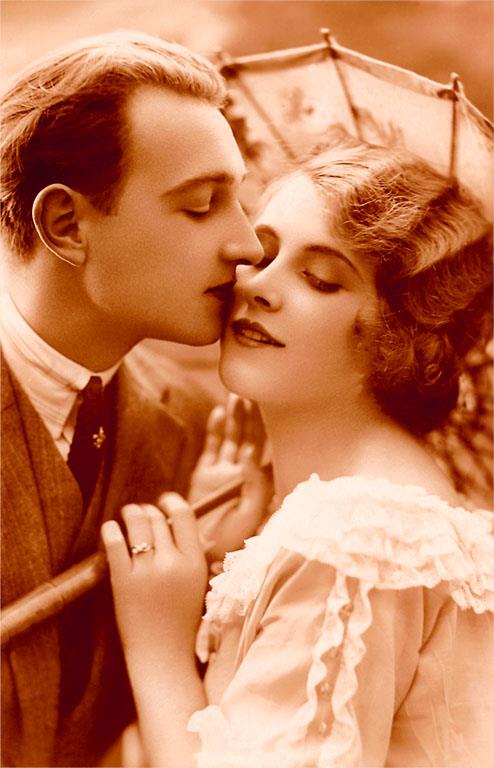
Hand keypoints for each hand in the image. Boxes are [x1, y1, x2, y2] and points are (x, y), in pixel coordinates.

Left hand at [101, 494, 207, 662]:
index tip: (164, 501)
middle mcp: (172, 563)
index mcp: (195, 562)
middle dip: (148, 510)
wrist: (162, 658)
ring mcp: (147, 572)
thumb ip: (192, 556)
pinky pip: (116, 544)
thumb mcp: (198, 585)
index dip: (172, 501)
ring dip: (131, 513)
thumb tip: (179, 525)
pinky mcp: (124, 582)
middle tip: (141, 512)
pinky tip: (110, 528)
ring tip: (126, 515)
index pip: (184, 515)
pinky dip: (112, 530)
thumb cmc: (181, 623)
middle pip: (158, 518)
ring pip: (137, 524)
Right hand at [189, 394, 271, 561]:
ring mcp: (222, 472)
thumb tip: (253, 454)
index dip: (270, 429)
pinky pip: (212, 447)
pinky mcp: (203, 474)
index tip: (273, 407)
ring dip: (235, 418)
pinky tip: (220, 413)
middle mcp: (243, 475)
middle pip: (250, 438)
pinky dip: (215, 430)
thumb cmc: (229, 541)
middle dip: (252, 417)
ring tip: (236, 397)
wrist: (198, 552)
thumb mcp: (249, 516)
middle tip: (253, 392)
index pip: (268, 450)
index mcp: (259, 484)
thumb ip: (255, 485)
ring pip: (232, 438)